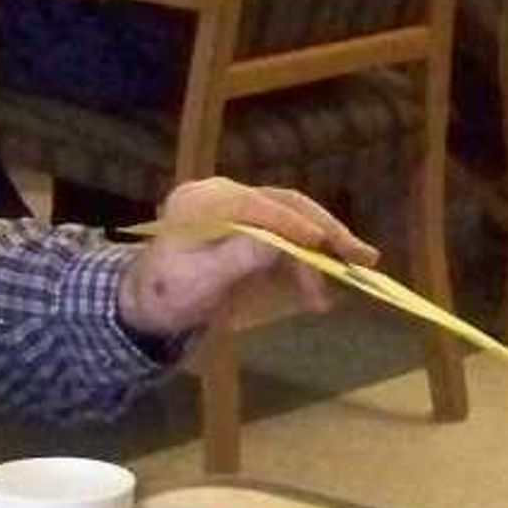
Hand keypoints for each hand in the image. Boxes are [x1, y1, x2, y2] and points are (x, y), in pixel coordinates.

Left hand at [116, 178, 376, 341]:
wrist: (146, 311)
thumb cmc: (166, 295)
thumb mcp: (199, 281)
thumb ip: (239, 258)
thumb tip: (280, 242)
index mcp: (202, 201)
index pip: (254, 203)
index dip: (291, 222)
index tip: (322, 243)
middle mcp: (223, 196)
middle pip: (284, 206)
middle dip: (324, 231)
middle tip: (361, 255)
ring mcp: (239, 214)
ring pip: (292, 224)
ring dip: (320, 254)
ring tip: (350, 277)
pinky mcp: (250, 232)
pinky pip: (285, 244)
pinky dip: (303, 267)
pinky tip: (318, 293)